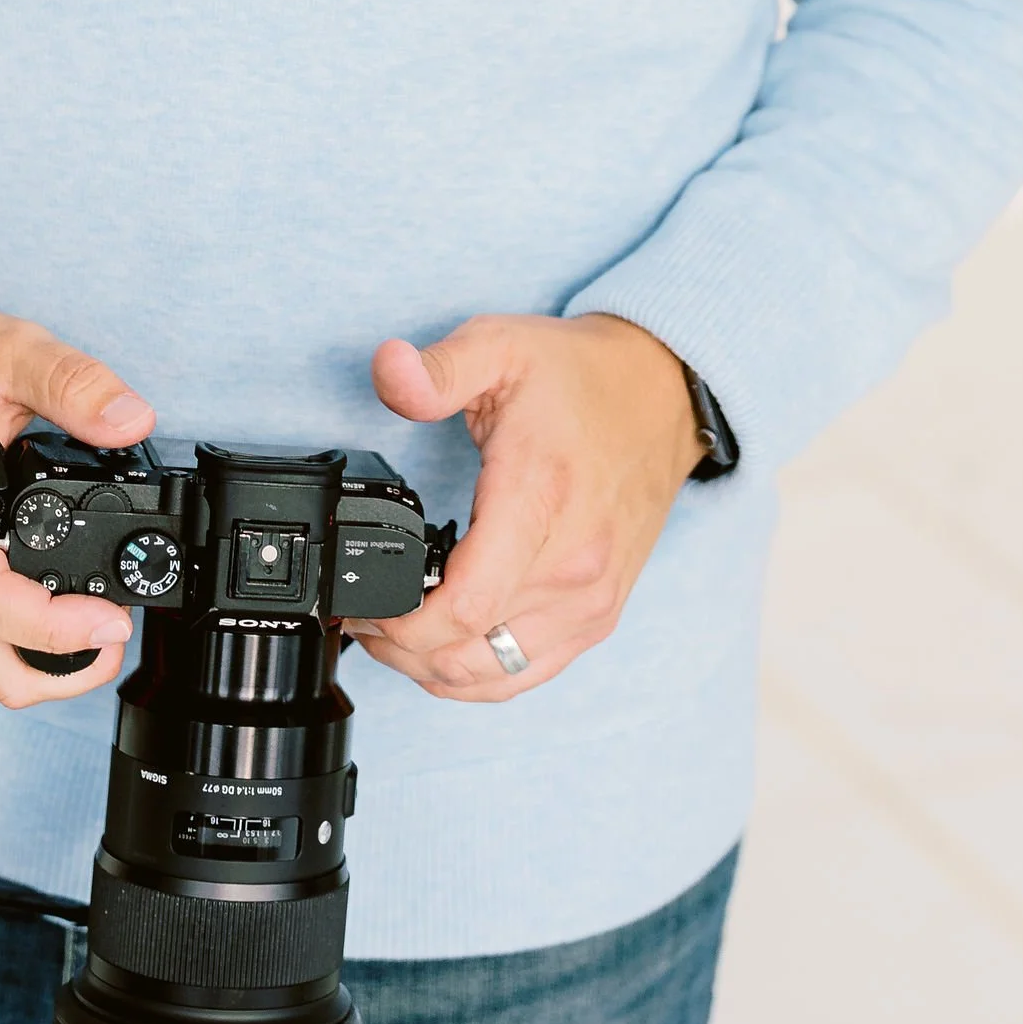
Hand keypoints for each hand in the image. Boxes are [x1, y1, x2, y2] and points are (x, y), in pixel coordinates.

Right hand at [0, 266, 154, 708]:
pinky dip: (20, 642)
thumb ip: (70, 381)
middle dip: (62, 670)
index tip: (111, 618)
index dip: (54, 628)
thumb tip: (131, 420)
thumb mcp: (6, 349)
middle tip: (118, 631)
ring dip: (44, 662)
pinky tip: (59, 607)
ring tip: (99, 623)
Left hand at [353, 312, 703, 701]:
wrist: (661, 394)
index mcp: (540, 502)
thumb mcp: (499, 346)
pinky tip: (445, 647)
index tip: (361, 603)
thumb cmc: (578, 376)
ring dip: (432, 669)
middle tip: (363, 614)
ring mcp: (591, 601)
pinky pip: (528, 674)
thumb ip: (436, 369)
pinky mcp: (599, 616)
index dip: (397, 622)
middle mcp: (573, 567)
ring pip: (494, 677)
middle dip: (399, 646)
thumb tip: (387, 371)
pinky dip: (477, 676)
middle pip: (467, 653)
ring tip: (395, 633)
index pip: (464, 605)